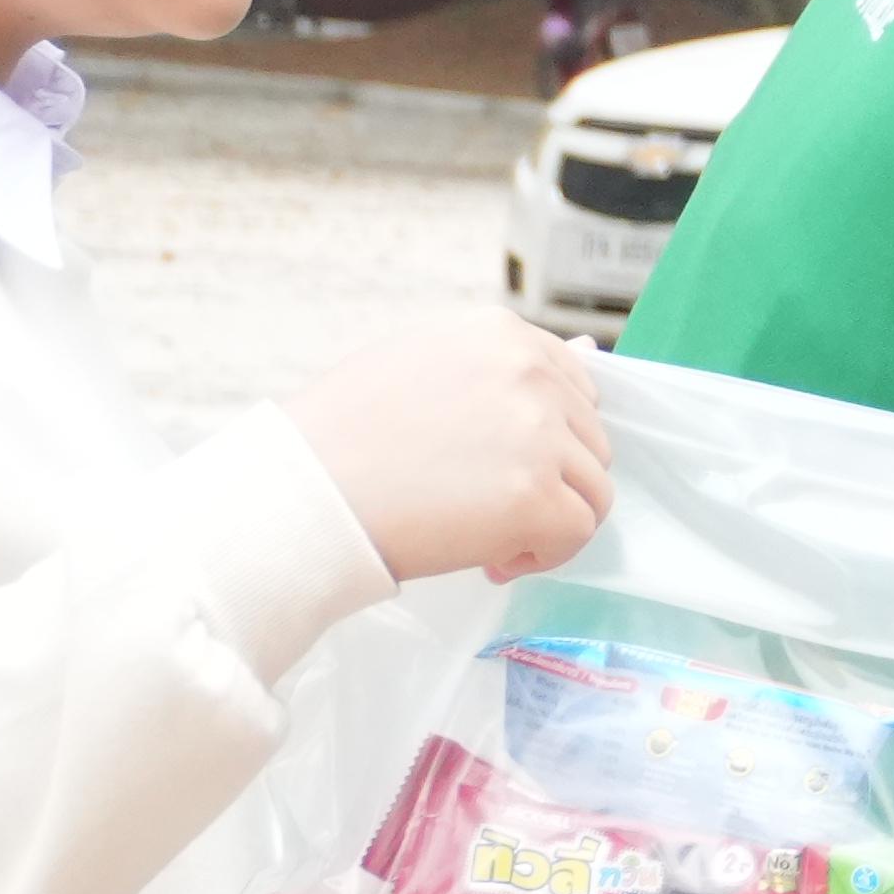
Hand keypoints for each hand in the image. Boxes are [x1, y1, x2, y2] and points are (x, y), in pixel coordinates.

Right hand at [281, 309, 612, 587]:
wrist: (299, 492)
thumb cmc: (341, 437)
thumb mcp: (421, 367)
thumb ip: (501, 368)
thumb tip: (589, 355)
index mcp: (499, 333)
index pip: (573, 387)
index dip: (546, 438)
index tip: (501, 466)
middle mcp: (529, 373)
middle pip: (588, 439)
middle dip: (548, 481)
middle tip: (485, 509)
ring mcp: (537, 434)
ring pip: (594, 488)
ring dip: (551, 519)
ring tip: (490, 538)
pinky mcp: (535, 496)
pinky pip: (578, 533)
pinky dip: (545, 555)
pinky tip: (492, 559)